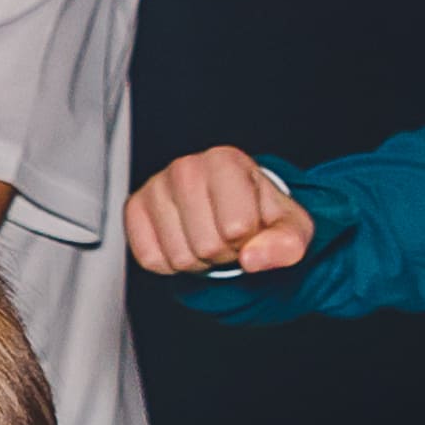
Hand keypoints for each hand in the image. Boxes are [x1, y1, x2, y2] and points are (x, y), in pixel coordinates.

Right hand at [124, 145, 315, 279]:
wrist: (231, 206)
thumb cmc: (260, 214)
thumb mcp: (290, 227)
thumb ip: (287, 243)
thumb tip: (252, 258)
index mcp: (226, 161)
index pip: (236, 228)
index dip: (247, 240)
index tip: (248, 227)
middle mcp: (186, 167)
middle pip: (206, 246)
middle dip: (223, 253)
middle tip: (227, 235)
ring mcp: (155, 186)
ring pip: (179, 257)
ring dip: (198, 261)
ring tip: (207, 236)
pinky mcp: (134, 209)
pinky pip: (150, 259)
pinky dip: (170, 263)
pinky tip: (184, 240)